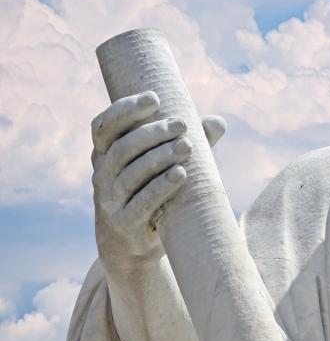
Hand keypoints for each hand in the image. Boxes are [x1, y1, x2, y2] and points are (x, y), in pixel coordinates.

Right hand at [92, 91, 225, 269]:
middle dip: (153, 132)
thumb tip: (216, 122)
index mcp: (106, 155)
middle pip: (122, 147)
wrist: (134, 243)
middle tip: (182, 125)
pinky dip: (160, 187)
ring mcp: (110, 201)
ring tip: (186, 146)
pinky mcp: (124, 223)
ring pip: (130, 174)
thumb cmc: (152, 193)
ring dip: (159, 157)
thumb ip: (189, 142)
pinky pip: (140, 203)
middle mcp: (102, 175)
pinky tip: (180, 174)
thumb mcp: (165, 166)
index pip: (104, 126)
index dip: (125, 110)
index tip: (154, 97)